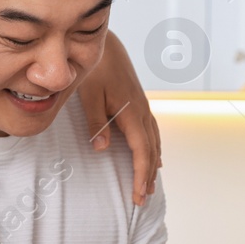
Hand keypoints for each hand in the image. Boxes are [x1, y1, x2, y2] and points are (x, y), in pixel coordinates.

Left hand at [78, 33, 161, 205]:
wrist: (106, 44)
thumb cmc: (95, 69)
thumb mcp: (90, 95)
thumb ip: (96, 122)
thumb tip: (102, 148)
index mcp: (132, 112)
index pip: (141, 151)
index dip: (140, 175)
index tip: (138, 196)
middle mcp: (142, 111)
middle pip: (151, 150)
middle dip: (147, 176)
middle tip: (143, 199)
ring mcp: (143, 107)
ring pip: (154, 141)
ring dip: (152, 164)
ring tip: (149, 184)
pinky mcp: (139, 103)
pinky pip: (151, 131)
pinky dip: (153, 148)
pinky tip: (152, 155)